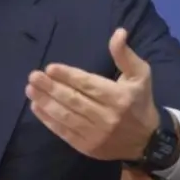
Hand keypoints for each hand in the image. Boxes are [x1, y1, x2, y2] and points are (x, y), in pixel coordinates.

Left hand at [25, 28, 161, 160]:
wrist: (148, 141)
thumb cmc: (139, 101)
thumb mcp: (140, 74)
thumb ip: (125, 54)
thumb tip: (118, 32)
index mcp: (119, 98)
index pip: (89, 85)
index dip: (69, 76)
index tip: (50, 68)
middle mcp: (108, 117)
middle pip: (74, 100)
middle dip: (51, 88)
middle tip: (33, 76)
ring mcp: (97, 135)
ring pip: (66, 116)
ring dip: (45, 102)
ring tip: (30, 89)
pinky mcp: (88, 147)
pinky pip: (64, 132)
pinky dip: (48, 120)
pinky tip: (36, 107)